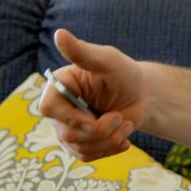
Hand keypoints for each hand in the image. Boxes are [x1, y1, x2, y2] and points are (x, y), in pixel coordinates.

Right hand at [41, 29, 147, 161]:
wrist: (142, 96)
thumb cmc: (123, 73)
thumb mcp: (107, 60)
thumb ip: (83, 51)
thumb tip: (59, 34)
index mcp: (59, 87)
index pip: (48, 109)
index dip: (70, 118)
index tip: (94, 119)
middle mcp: (59, 110)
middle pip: (68, 134)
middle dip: (101, 130)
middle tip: (120, 117)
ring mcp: (68, 129)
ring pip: (81, 148)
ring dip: (109, 139)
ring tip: (124, 123)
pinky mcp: (81, 144)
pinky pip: (89, 157)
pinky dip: (111, 149)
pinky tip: (123, 137)